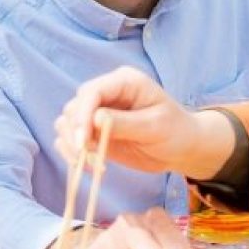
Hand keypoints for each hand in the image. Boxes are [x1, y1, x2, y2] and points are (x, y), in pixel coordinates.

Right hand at [53, 66, 233, 179]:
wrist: (182, 148)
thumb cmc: (176, 132)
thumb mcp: (155, 126)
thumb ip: (125, 123)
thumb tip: (94, 119)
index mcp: (124, 82)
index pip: (92, 92)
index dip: (82, 115)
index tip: (82, 140)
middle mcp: (107, 93)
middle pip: (74, 107)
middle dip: (75, 133)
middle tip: (87, 157)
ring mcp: (97, 112)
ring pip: (66, 123)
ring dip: (72, 145)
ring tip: (92, 165)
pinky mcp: (93, 132)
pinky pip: (70, 139)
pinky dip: (73, 153)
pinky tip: (92, 167)